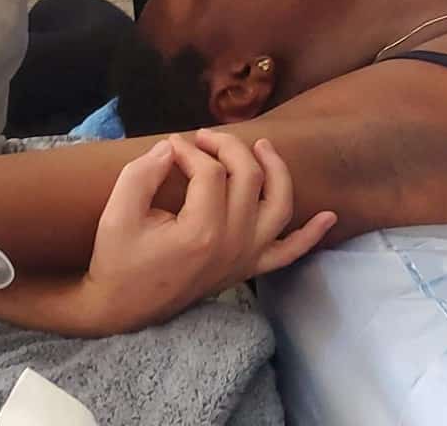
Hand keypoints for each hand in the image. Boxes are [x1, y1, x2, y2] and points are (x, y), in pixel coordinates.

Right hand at [78, 130, 337, 334]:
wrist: (122, 310)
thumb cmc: (117, 262)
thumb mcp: (117, 215)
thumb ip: (141, 175)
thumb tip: (169, 147)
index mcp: (201, 231)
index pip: (209, 172)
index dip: (189, 150)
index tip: (169, 145)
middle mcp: (233, 243)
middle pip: (248, 177)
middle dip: (228, 147)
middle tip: (202, 137)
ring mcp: (246, 257)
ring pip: (280, 206)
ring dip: (277, 171)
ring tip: (261, 146)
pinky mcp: (248, 268)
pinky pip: (290, 252)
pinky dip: (312, 235)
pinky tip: (329, 216)